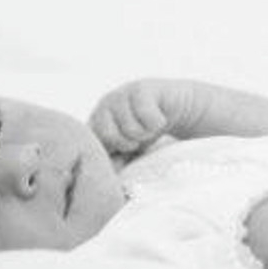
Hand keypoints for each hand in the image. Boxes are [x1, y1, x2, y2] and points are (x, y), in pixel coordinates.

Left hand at [89, 79, 208, 156]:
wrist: (175, 106)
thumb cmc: (146, 131)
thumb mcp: (128, 150)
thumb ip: (114, 163)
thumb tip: (107, 180)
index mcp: (95, 122)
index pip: (92, 145)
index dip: (111, 155)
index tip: (125, 153)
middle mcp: (103, 106)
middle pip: (109, 136)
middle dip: (128, 143)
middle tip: (138, 139)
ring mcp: (121, 94)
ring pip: (130, 128)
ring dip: (146, 133)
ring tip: (149, 127)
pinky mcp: (141, 88)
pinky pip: (147, 116)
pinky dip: (157, 123)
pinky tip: (159, 118)